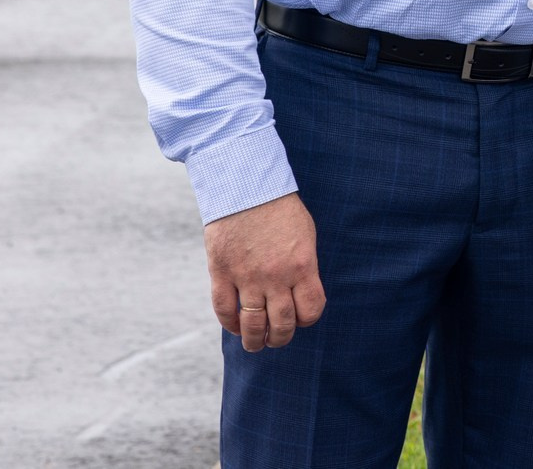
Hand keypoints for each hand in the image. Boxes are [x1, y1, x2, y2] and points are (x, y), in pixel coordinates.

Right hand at [205, 193, 326, 351]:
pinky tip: (236, 327)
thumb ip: (303, 267)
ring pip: (253, 324)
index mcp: (302, 266)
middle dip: (281, 337)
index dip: (307, 319)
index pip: (310, 310)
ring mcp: (246, 277)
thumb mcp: (305, 236)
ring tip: (256, 344)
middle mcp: (276, 277)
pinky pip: (224, 310)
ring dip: (255, 340)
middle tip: (277, 340)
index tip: (301, 319)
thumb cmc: (281, 210)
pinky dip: (231, 324)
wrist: (246, 188)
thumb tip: (299, 294)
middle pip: (282, 323)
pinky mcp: (221, 273)